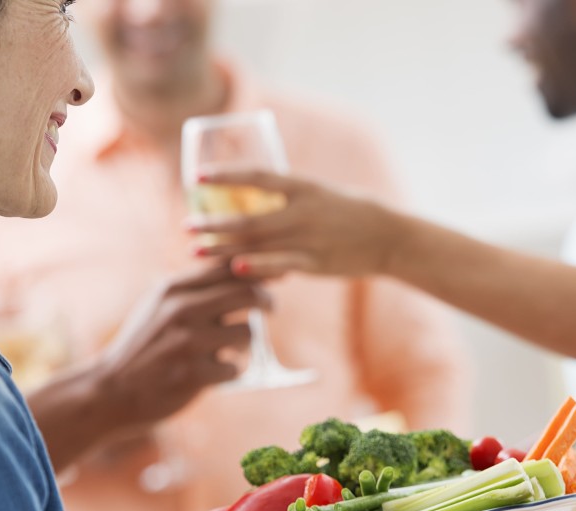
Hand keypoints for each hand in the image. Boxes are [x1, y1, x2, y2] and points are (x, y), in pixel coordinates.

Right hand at [93, 263, 262, 432]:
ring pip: (247, 332)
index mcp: (172, 289)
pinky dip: (231, 371)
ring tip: (231, 349)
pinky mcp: (193, 375)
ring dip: (246, 343)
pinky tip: (216, 373)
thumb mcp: (159, 306)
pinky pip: (235, 368)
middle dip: (267, 299)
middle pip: (247, 293)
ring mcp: (187, 342)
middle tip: (271, 307)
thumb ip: (193, 287)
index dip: (256, 269)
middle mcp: (181, 310)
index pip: (227, 267)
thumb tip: (238, 266)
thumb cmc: (143, 345)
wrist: (112, 389)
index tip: (270, 276)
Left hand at [186, 172, 411, 277]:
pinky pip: (281, 265)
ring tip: (195, 250)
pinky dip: (257, 267)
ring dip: (223, 247)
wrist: (389, 237)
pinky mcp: (315, 262)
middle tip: (186, 226)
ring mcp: (308, 237)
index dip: (226, 176)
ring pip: (258, 243)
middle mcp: (303, 210)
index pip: (257, 176)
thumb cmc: (353, 212)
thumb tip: (260, 194)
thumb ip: (290, 196)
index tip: (197, 179)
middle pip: (249, 217)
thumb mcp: (321, 194)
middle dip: (214, 223)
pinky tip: (235, 269)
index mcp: (303, 186)